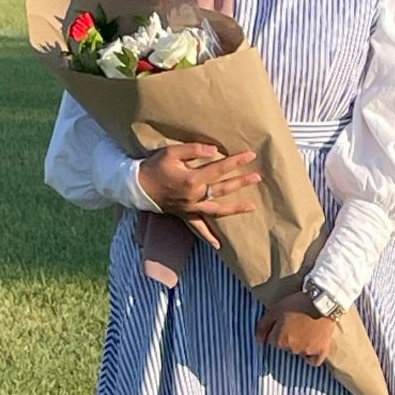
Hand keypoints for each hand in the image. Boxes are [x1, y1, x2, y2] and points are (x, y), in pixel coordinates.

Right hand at [138, 143, 260, 248]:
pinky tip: (219, 245)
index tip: (251, 155)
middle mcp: (194, 196)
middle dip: (242, 182)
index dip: (236, 161)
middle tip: (258, 177)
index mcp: (192, 179)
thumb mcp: (172, 152)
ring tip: (251, 207)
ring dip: (235, 208)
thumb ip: (194, 149)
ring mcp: (190, 208)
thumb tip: (214, 150)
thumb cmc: (154, 166)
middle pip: (223, 188)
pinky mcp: (184, 215)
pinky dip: (208, 237)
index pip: (220, 168)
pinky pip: (198, 228)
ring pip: (217, 210)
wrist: (137, 186)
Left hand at [255, 291, 336, 366]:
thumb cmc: (297, 303)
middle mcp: (292, 349)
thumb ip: (263, 326)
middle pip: (286, 346)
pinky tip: (311, 346)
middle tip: (296, 322)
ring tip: (306, 329)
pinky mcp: (321, 351)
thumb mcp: (275, 309)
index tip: (284, 321)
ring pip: (299, 352)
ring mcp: (307, 351)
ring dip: (300, 344)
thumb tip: (258, 341)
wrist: (322, 301)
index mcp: (279, 340)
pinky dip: (311, 357)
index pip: (272, 340)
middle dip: (288, 337)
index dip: (277, 329)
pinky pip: (313, 361)